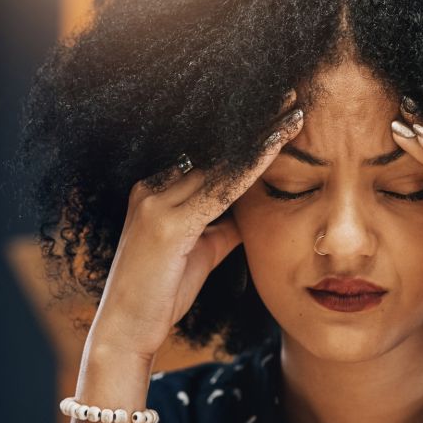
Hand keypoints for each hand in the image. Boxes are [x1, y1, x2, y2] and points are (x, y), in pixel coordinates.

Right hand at [88, 90, 304, 362]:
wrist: (127, 331)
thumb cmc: (163, 293)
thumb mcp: (201, 250)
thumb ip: (223, 225)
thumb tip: (253, 211)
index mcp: (157, 189)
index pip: (211, 153)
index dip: (246, 131)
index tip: (279, 109)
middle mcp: (153, 187)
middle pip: (216, 146)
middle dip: (256, 119)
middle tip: (293, 91)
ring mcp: (156, 203)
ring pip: (221, 160)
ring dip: (262, 134)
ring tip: (296, 109)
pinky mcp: (167, 225)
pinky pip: (221, 188)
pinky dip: (253, 166)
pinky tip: (279, 146)